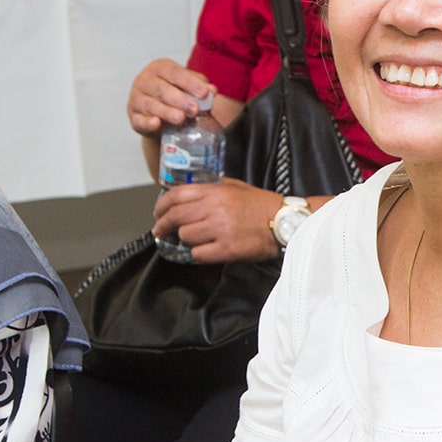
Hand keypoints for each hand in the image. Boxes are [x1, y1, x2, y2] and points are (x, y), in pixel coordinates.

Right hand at [128, 58, 214, 137]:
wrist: (155, 110)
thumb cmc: (174, 92)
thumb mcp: (187, 85)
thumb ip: (200, 86)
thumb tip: (212, 91)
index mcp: (159, 68)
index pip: (174, 73)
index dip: (190, 82)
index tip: (204, 93)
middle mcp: (144, 81)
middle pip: (161, 89)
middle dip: (179, 99)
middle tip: (194, 109)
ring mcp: (136, 99)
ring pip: (150, 104)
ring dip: (166, 111)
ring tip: (180, 118)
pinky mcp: (134, 117)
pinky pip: (139, 120)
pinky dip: (147, 122)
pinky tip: (156, 123)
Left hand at [153, 179, 283, 263]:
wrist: (284, 222)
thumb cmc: (261, 204)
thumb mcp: (235, 187)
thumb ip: (211, 189)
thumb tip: (186, 194)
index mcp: (216, 191)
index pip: (177, 195)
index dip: (161, 205)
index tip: (157, 213)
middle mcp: (216, 209)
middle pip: (176, 217)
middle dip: (163, 225)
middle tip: (160, 231)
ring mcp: (221, 229)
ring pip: (186, 236)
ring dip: (185, 240)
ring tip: (192, 240)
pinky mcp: (227, 249)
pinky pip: (199, 254)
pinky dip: (198, 254)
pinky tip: (204, 251)